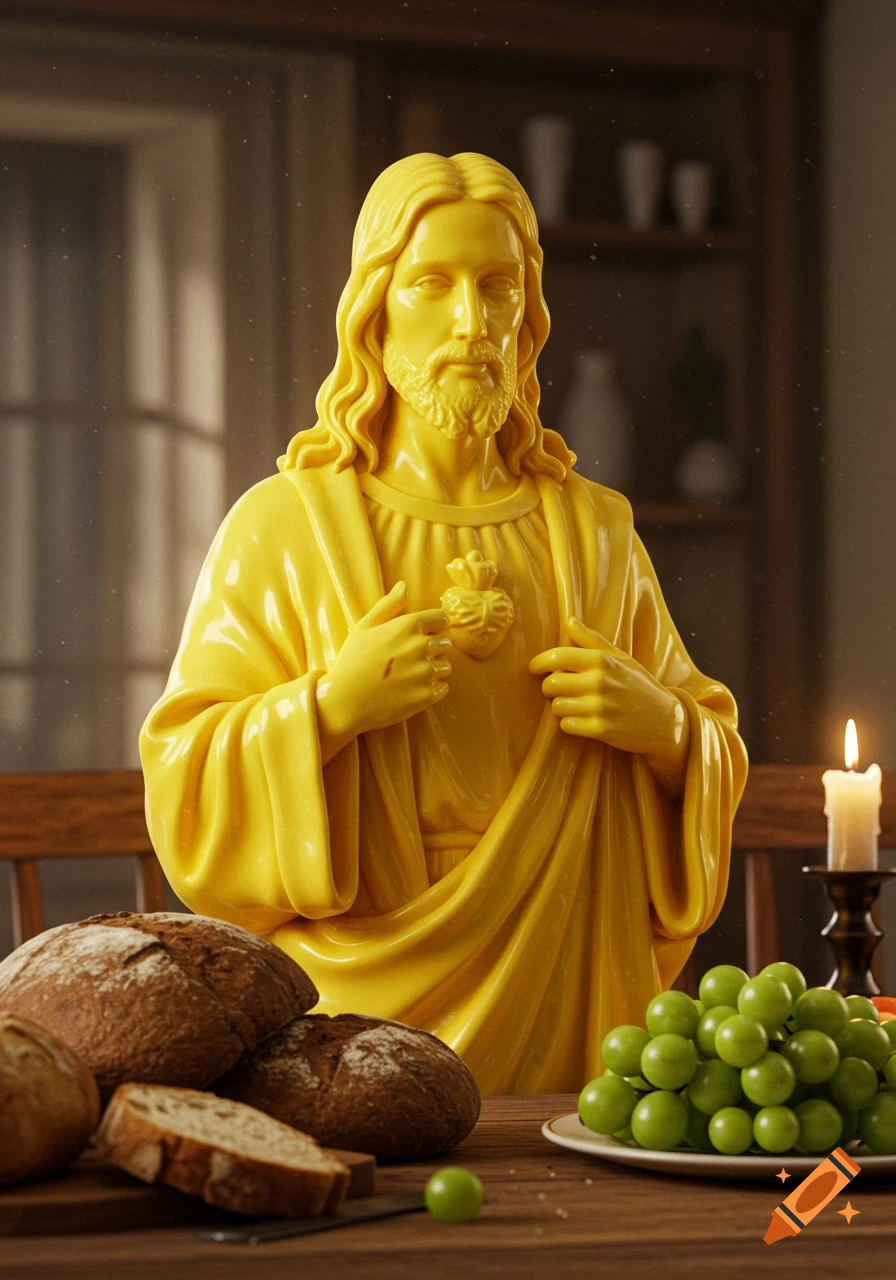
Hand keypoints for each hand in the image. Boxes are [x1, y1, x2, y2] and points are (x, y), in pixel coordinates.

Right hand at [316, 582, 451, 763]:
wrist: (343, 701)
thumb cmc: (352, 661)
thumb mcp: (364, 627)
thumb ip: (388, 605)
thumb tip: (404, 585)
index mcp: (407, 626)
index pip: (442, 619)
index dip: (435, 627)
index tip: (425, 635)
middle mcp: (420, 647)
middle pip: (445, 643)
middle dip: (433, 650)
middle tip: (409, 660)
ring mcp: (424, 673)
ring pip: (445, 667)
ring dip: (433, 671)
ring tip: (408, 676)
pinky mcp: (426, 696)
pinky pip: (442, 688)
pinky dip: (432, 690)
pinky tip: (411, 690)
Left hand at [529, 616, 688, 795]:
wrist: (666, 721)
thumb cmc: (639, 685)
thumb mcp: (621, 658)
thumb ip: (592, 640)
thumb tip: (569, 621)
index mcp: (602, 660)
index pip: (557, 656)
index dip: (539, 663)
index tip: (535, 668)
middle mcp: (600, 682)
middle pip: (551, 684)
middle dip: (550, 687)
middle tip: (559, 689)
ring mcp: (600, 707)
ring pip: (557, 706)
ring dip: (560, 707)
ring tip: (573, 705)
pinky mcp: (601, 730)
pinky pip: (566, 725)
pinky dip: (569, 724)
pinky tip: (581, 720)